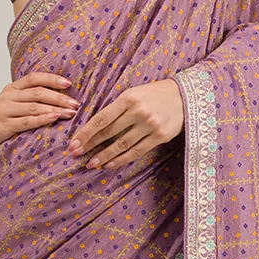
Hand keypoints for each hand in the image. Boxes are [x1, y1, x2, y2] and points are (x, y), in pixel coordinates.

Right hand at [0, 70, 78, 156]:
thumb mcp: (11, 106)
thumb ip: (28, 101)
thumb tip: (58, 100)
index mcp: (12, 89)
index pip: (34, 78)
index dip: (51, 79)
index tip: (69, 83)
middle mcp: (8, 96)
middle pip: (38, 92)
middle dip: (60, 97)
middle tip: (76, 103)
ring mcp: (5, 110)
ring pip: (34, 106)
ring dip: (55, 109)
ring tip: (71, 113)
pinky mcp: (4, 125)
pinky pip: (27, 121)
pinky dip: (42, 119)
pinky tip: (54, 119)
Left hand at [67, 78, 183, 170]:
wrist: (185, 96)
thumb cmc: (154, 94)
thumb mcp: (134, 93)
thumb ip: (117, 108)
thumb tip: (94, 127)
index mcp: (128, 98)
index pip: (101, 119)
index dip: (86, 133)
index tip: (74, 143)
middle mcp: (138, 112)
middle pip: (109, 132)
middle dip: (90, 145)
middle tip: (76, 154)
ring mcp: (150, 125)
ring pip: (122, 145)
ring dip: (104, 156)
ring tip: (91, 163)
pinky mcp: (160, 137)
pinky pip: (137, 151)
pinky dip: (122, 159)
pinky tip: (110, 164)